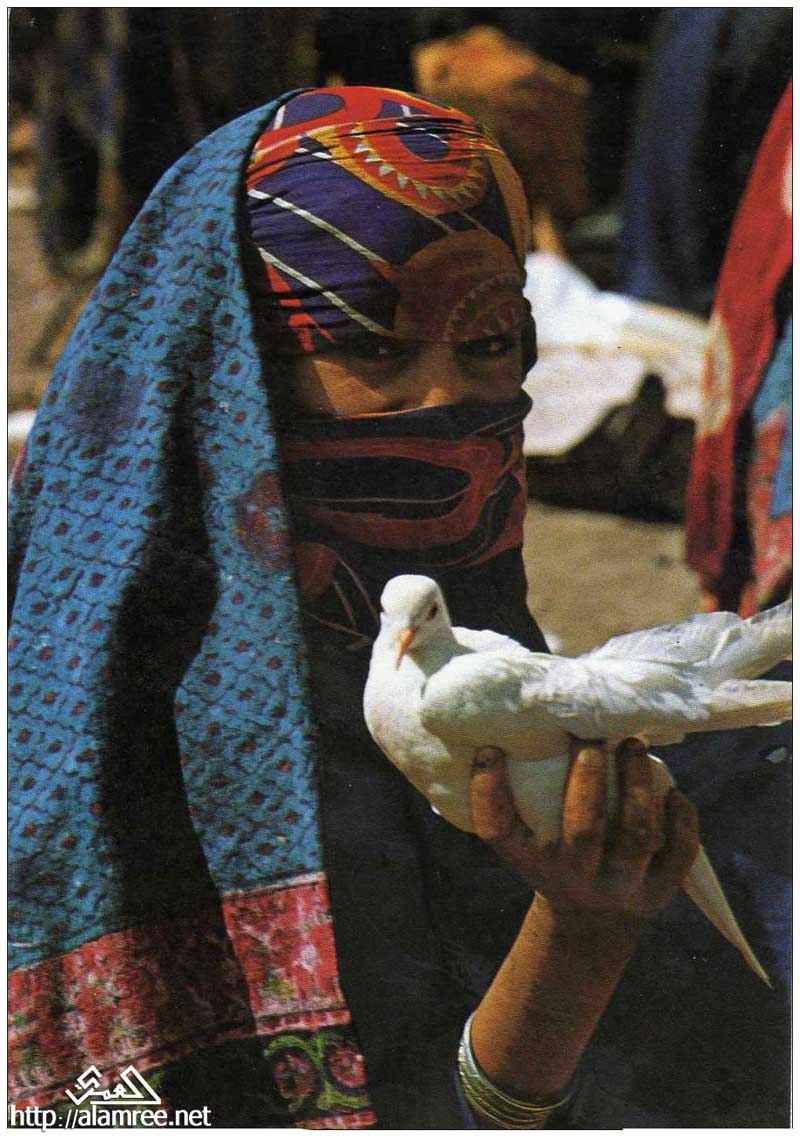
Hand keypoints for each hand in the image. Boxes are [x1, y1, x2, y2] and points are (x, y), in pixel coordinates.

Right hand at [469, 737, 699, 926]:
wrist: (591, 926)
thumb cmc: (553, 858)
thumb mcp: (525, 841)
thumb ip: (515, 797)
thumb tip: (501, 729)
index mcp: (531, 862)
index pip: (498, 829)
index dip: (488, 789)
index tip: (491, 749)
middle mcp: (574, 878)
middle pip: (583, 830)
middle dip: (589, 775)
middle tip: (589, 736)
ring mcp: (621, 887)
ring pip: (637, 835)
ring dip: (637, 785)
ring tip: (633, 745)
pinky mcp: (660, 891)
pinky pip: (679, 853)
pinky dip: (681, 818)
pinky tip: (672, 791)